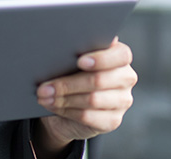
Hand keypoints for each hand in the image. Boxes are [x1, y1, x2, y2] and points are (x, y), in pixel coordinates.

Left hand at [33, 38, 136, 156]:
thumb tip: (59, 52)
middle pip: (99, 80)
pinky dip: (67, 111)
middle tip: (45, 86)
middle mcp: (126, 77)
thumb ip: (75, 53)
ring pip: (92, 99)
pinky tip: (53, 106)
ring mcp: (122, 100)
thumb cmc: (73, 74)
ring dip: (63, 98)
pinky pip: (89, 116)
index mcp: (120, 56)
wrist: (71, 106)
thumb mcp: (74, 61)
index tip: (80, 61)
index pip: (121, 55)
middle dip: (68, 83)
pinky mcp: (113, 120)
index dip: (101, 58)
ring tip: (44, 96)